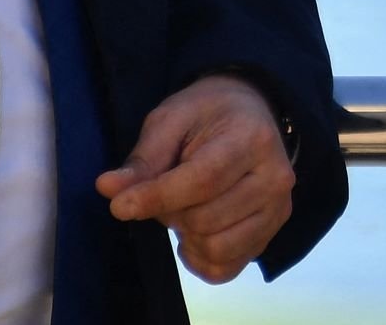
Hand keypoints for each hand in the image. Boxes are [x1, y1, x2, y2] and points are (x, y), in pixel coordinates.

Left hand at [96, 74, 297, 283]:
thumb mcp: (170, 121)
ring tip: (183, 210)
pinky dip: (199, 259)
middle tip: (166, 192)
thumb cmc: (206, 115)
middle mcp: (275, 177)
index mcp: (251, 138)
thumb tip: (107, 189)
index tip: (119, 206)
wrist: (250, 115)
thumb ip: (142, 159)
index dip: (157, 197)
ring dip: (186, 236)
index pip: (203, 180)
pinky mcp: (271, 234)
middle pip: (205, 219)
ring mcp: (278, 209)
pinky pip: (224, 269)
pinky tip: (195, 234)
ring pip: (216, 248)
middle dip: (170, 212)